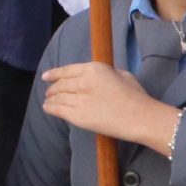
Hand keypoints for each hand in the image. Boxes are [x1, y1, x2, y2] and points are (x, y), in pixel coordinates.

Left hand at [41, 60, 182, 153]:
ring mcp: (79, 99)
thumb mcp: (121, 74)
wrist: (140, 117)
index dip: (54, 73)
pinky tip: (47, 108)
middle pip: (60, 84)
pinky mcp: (78, 116)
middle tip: (49, 92)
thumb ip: (105, 72)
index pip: (67, 70)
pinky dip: (50, 108)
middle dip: (52, 88)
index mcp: (93, 69)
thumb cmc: (135, 95)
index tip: (46, 76)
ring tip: (47, 100)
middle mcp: (82, 82)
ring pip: (57, 97)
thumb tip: (95, 75)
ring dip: (50, 98)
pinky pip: (58, 110)